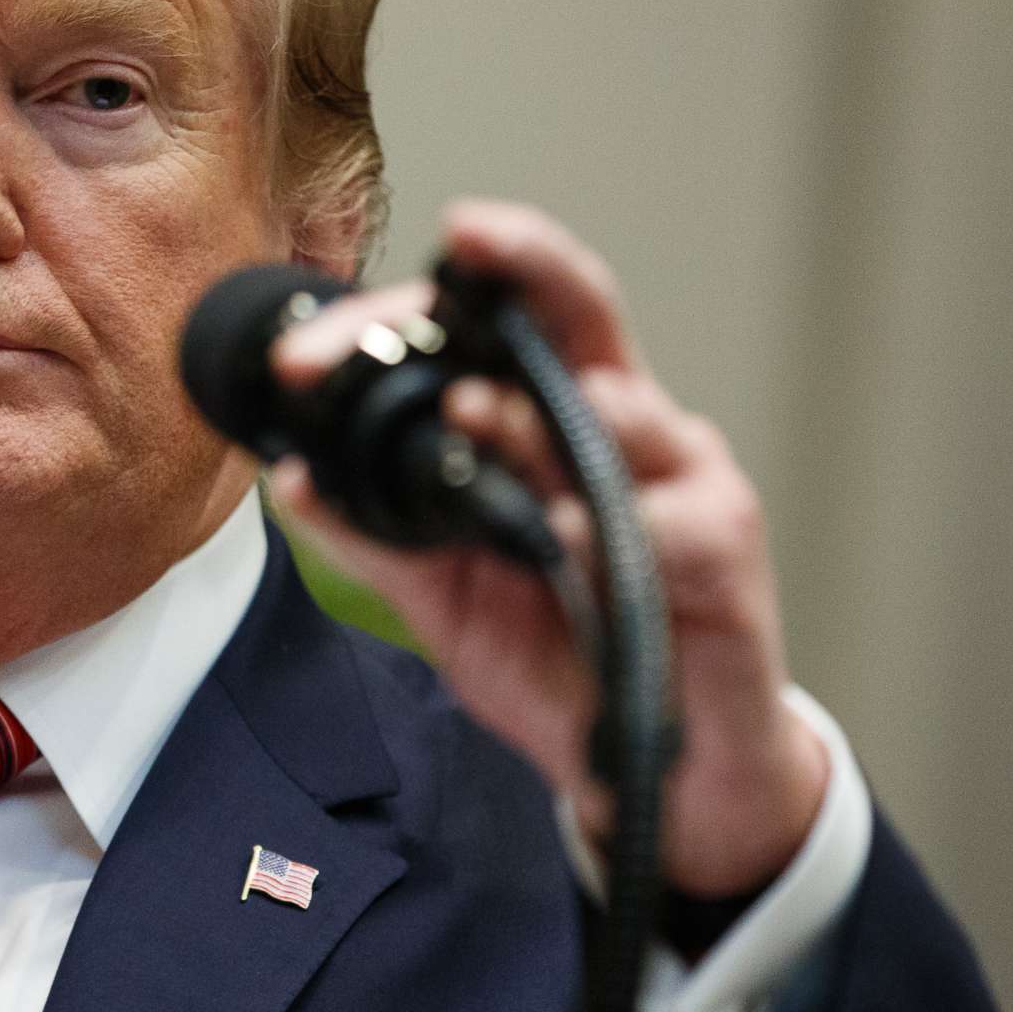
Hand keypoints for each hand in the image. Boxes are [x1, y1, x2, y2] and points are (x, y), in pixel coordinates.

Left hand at [268, 200, 828, 898]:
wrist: (662, 772)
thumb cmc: (564, 657)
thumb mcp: (447, 596)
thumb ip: (377, 532)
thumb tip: (287, 474)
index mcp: (554, 423)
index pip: (489, 329)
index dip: (407, 314)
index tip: (311, 346)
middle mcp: (625, 429)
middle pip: (580, 309)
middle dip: (522, 262)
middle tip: (457, 239)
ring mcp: (681, 481)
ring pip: (618, 409)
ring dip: (536, 411)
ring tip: (468, 412)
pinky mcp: (725, 550)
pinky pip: (660, 521)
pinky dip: (600, 522)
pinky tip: (554, 530)